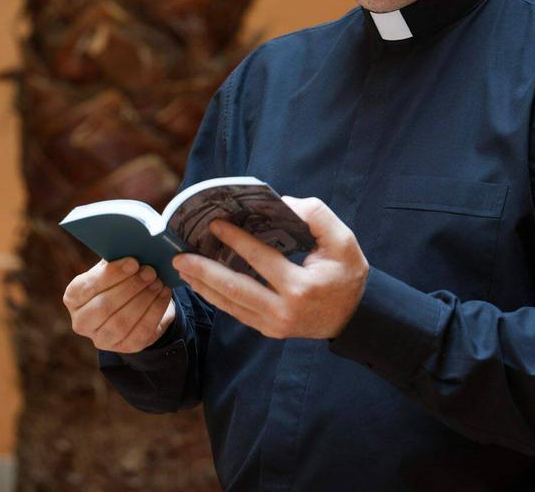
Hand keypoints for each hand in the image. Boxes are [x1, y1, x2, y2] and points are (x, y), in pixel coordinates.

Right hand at [63, 258, 174, 352]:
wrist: (133, 305)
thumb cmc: (119, 279)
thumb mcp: (112, 268)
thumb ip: (115, 259)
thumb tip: (132, 245)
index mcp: (73, 297)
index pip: (88, 287)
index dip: (111, 275)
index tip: (133, 262)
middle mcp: (82, 322)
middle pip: (104, 307)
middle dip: (130, 287)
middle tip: (150, 271)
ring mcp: (102, 339)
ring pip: (122, 322)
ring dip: (144, 299)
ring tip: (158, 281)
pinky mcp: (125, 347)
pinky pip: (141, 331)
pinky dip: (155, 310)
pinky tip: (164, 294)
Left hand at [173, 196, 368, 339]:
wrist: (355, 317)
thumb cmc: (348, 275)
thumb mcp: (343, 241)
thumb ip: (315, 216)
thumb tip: (282, 203)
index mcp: (300, 287)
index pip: (260, 260)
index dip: (235, 241)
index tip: (214, 224)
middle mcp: (283, 311)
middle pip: (234, 289)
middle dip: (203, 271)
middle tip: (179, 255)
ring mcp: (273, 326)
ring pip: (229, 305)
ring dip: (203, 285)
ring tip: (182, 267)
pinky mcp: (268, 331)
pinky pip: (236, 313)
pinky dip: (216, 297)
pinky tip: (201, 283)